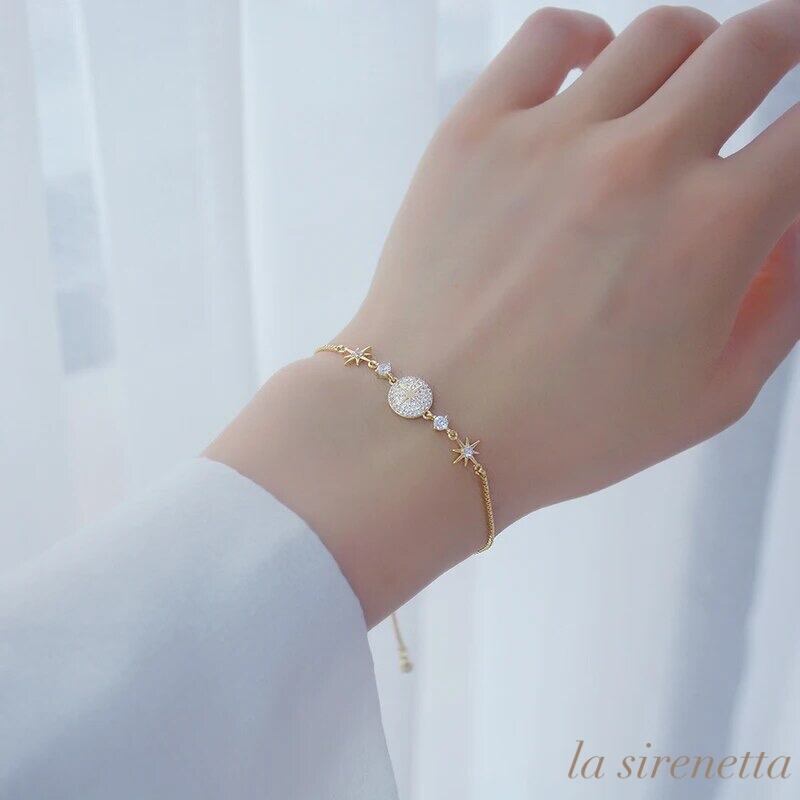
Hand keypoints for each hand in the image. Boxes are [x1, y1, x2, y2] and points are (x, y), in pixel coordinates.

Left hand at [208, 2, 799, 624]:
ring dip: (693, 47)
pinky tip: (593, 71)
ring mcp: (551, 138)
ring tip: (684, 82)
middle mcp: (641, 164)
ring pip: (658, 34)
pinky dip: (586, 38)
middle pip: (752, 44)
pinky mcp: (475, 134)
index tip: (798, 138)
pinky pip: (548, 37)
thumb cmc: (564, 430)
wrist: (429, 428)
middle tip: (783, 54)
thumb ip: (782, 302)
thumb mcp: (710, 396)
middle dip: (787, 39)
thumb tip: (798, 222)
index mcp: (714, 229)